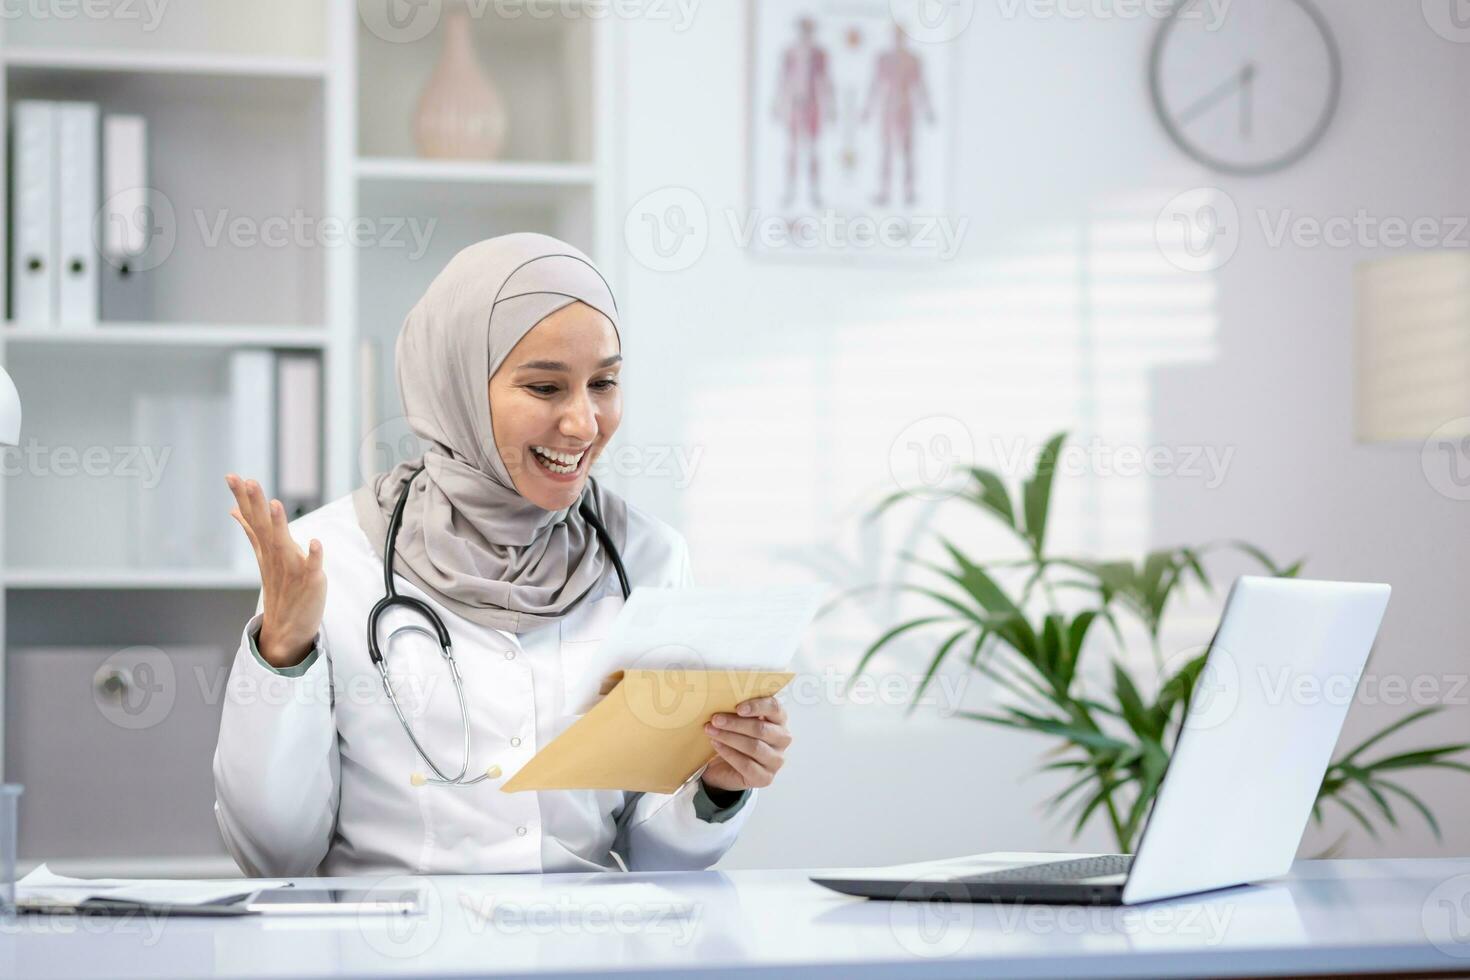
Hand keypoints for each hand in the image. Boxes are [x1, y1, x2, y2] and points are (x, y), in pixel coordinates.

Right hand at [225, 473, 325, 669]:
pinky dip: (313, 556)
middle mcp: (276, 556)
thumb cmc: (281, 587)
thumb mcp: (264, 556)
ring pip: (283, 544)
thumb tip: (235, 511)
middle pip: (264, 527)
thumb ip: (252, 531)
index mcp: (266, 548)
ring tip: (274, 504)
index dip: (243, 498)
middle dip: (256, 505)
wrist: (288, 628)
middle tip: (246, 482)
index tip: (232, 476)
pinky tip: (314, 542)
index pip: (253, 518)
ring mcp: (292, 568)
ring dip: (279, 525)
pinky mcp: (311, 580)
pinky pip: (312, 567)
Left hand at [701, 696, 789, 790]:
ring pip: (754, 747)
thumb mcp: (738, 721)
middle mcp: (782, 740)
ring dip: (729, 737)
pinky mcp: (765, 778)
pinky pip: (746, 765)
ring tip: (711, 731)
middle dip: (736, 723)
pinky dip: (729, 753)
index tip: (738, 707)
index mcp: (779, 720)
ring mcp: (776, 760)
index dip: (757, 706)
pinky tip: (716, 745)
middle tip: (715, 719)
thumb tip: (720, 699)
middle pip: (762, 729)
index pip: (775, 708)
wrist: (727, 768)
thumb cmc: (735, 738)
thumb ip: (737, 711)